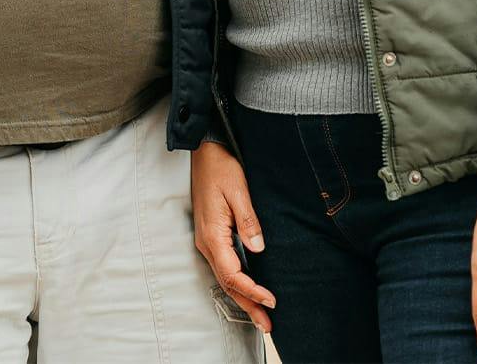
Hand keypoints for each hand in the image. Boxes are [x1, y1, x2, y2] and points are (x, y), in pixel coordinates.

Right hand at [190, 141, 275, 333]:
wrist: (204, 151)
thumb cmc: (221, 167)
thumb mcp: (239, 191)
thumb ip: (248, 221)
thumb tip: (259, 248)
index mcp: (212, 236)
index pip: (233, 274)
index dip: (252, 290)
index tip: (272, 300)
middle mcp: (207, 243)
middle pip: (228, 284)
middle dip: (248, 305)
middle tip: (268, 326)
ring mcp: (207, 240)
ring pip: (225, 278)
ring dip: (243, 298)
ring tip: (261, 316)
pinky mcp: (212, 235)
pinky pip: (224, 267)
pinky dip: (237, 283)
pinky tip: (248, 290)